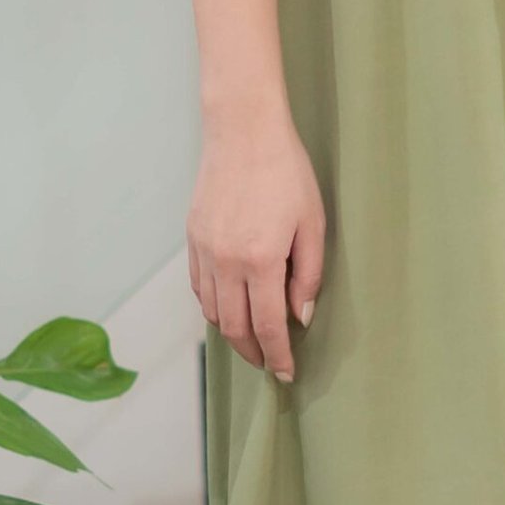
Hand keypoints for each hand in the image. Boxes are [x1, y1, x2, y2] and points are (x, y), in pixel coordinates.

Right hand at [187, 108, 325, 383]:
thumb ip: (307, 274)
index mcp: (260, 260)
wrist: (243, 131)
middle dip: (253, 353)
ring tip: (251, 341)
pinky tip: (229, 308)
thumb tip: (299, 317)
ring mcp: (204, 251)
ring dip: (231, 333)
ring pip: (212, 312)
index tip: (286, 373)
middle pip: (234, 327)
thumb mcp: (312, 222)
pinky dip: (213, 306)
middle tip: (269, 364)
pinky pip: (200, 288)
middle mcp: (226, 262)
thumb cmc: (286, 172)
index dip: (277, 355)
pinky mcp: (193, 239)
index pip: (266, 326)